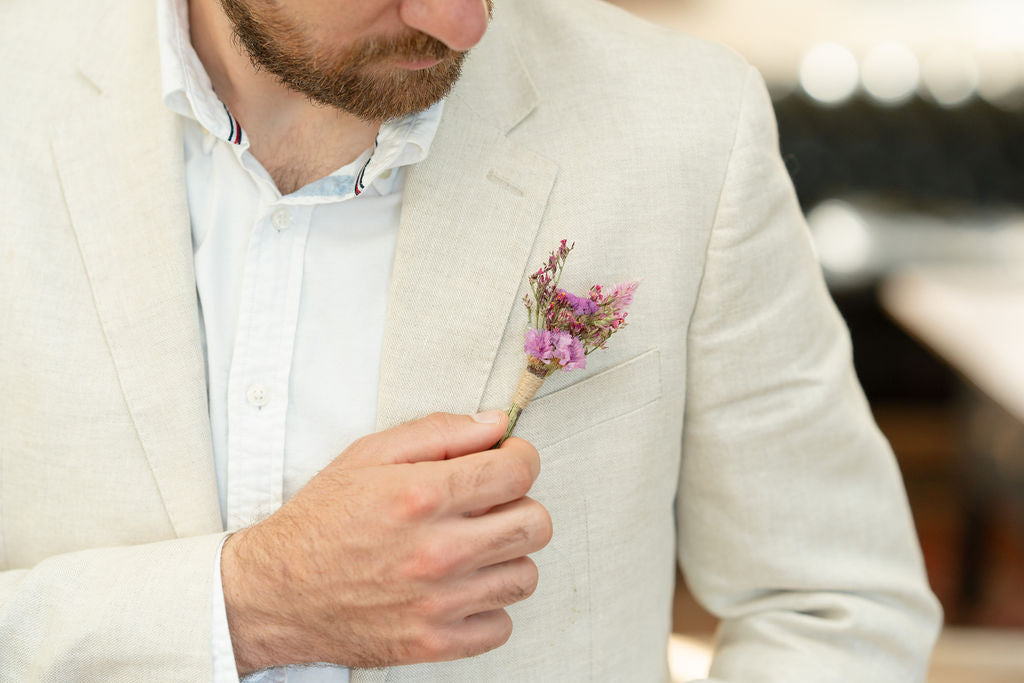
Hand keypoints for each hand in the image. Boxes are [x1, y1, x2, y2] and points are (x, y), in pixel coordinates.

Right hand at [220, 411, 550, 673]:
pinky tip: (460, 587)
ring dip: (506, 557)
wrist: (275, 592)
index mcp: (421, 496)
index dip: (521, 458)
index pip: (518, 472)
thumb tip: (495, 424)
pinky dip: (488, 606)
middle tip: (492, 505)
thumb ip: (439, 432)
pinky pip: (502, 625)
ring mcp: (439, 603)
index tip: (508, 460)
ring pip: (525, 575)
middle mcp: (436, 552)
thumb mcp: (369, 455)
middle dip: (520, 504)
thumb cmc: (320, 521)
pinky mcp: (435, 643)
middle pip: (535, 524)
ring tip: (472, 547)